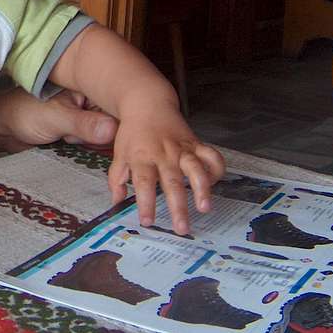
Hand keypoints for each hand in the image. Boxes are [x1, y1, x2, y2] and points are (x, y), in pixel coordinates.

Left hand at [0, 87, 118, 152]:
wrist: (2, 127)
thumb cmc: (24, 114)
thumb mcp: (55, 118)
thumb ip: (82, 124)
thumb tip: (112, 130)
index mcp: (90, 94)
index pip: (119, 113)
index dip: (126, 131)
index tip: (126, 146)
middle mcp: (93, 108)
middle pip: (118, 130)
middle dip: (108, 143)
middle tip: (87, 145)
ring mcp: (88, 124)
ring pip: (107, 143)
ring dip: (97, 150)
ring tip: (76, 146)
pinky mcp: (80, 139)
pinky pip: (95, 150)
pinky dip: (91, 156)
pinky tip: (82, 156)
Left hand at [108, 107, 224, 234]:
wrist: (148, 105)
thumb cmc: (133, 133)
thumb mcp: (119, 154)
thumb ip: (117, 178)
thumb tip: (116, 202)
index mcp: (141, 157)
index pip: (143, 183)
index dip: (145, 203)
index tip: (148, 222)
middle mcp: (163, 154)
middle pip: (171, 181)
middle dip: (178, 206)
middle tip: (182, 228)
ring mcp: (182, 149)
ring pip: (195, 169)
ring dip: (202, 189)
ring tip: (205, 208)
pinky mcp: (196, 144)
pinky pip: (211, 156)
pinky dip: (216, 169)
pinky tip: (216, 184)